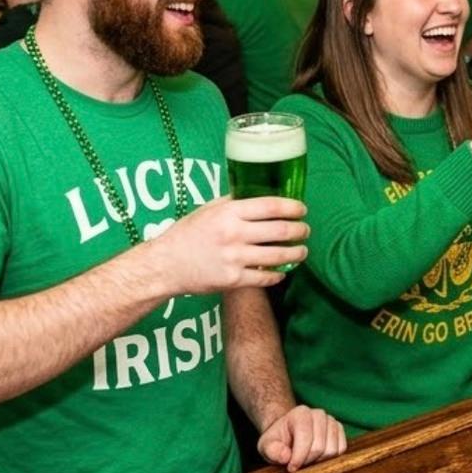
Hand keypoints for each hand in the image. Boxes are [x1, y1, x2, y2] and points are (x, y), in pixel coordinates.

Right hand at [143, 196, 308, 294]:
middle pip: (280, 230)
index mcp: (229, 213)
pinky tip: (282, 271)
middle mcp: (234, 234)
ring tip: (302, 251)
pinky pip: (264, 277)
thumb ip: (234, 202)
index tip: (302, 209)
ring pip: (278, 255)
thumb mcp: (208, 209)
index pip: (271, 206)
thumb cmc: (187, 234)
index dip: (292, 207)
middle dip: (300, 230)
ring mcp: (234, 258)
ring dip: (296, 253)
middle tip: (305, 230)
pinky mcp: (233, 279)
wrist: (166, 264)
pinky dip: (277, 274)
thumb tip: (259, 192)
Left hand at [257, 404, 346, 471]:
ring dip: (319, 461)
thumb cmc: (278, 441)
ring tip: (307, 459)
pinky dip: (329, 458)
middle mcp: (319, 414)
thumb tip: (286, 457)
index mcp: (300, 413)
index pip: (305, 437)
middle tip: (298, 464)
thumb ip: (272, 451)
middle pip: (320, 447)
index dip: (298, 457)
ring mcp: (331, 421)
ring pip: (332, 450)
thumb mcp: (266, 446)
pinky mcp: (339, 430)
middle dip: (308, 461)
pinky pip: (341, 450)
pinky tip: (317, 457)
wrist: (288, 435)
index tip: (290, 468)